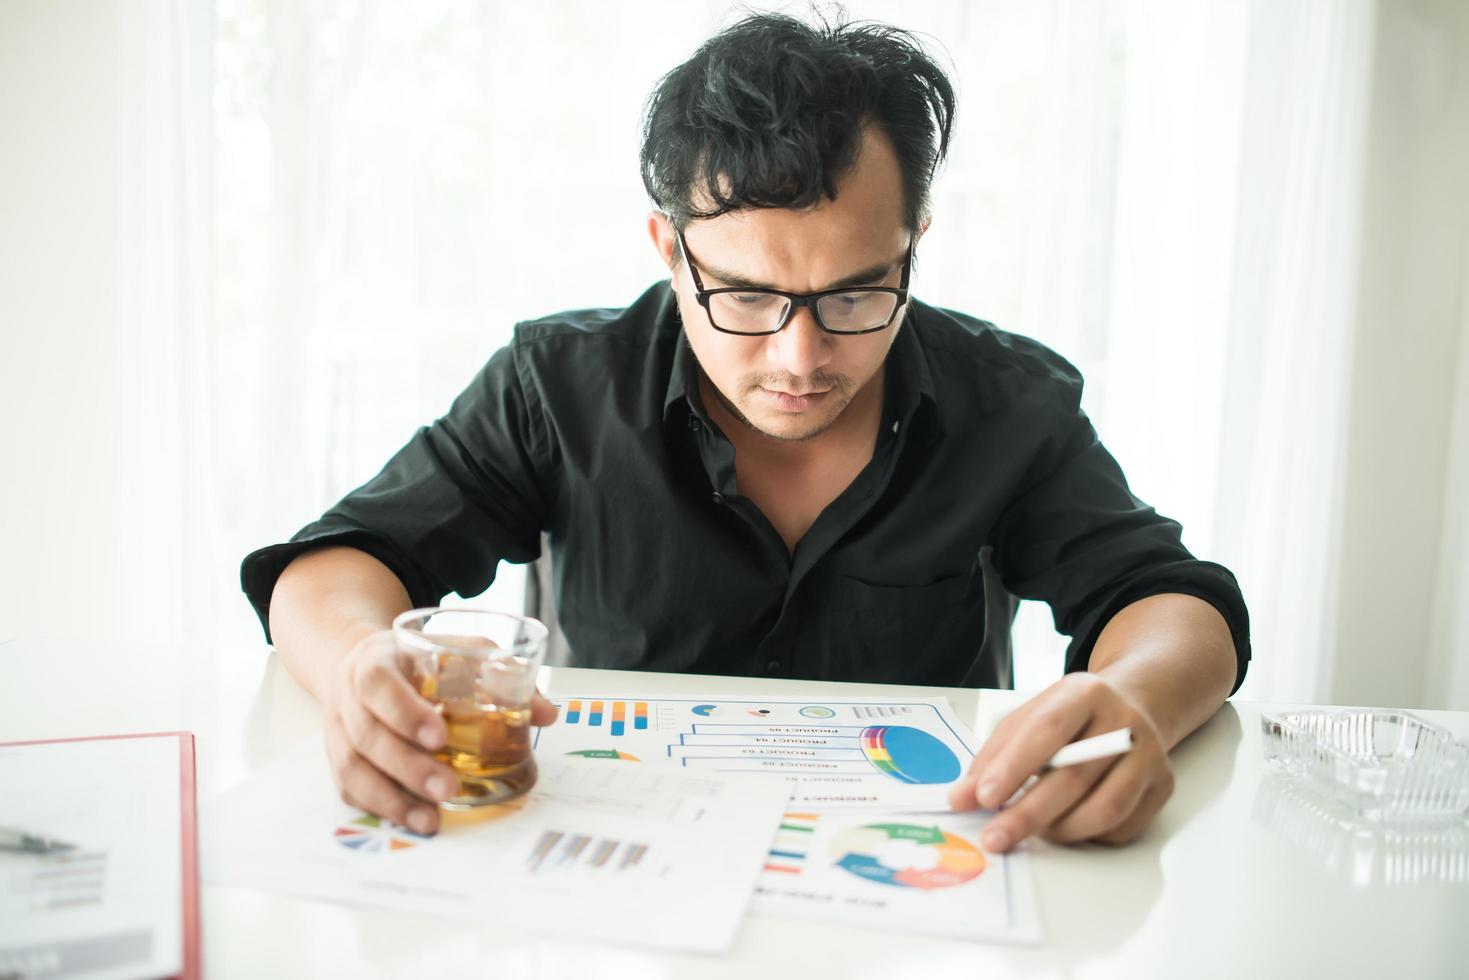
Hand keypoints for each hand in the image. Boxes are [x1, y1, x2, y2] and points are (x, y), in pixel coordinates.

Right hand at [322, 630, 559, 834]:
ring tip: (430, 819)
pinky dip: (378, 807)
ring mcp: (338, 731)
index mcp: (374, 661)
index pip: (379, 685)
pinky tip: (409, 819)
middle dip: (408, 767)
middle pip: (368, 735)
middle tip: (448, 788)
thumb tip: (547, 713)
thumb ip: (498, 674)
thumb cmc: (418, 659)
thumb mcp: (455, 649)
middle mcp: (348, 697)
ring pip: (353, 768)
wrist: (360, 662)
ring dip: (391, 798)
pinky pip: (350, 788)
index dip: (405, 713)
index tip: (440, 737)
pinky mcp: (339, 759)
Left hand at [947, 672, 1172, 851]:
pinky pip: (1123, 827)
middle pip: (1075, 776)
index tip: (984, 798)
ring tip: (1033, 831)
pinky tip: (1067, 826)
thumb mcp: (1028, 719)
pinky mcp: (1164, 786)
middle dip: (1028, 814)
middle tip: (995, 837)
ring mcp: (1151, 755)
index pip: (1048, 729)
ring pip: (1105, 808)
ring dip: (1060, 829)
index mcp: (1084, 692)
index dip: (1015, 765)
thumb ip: (993, 756)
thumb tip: (962, 798)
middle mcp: (1123, 722)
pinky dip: (1088, 835)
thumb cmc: (1069, 717)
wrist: (1134, 705)